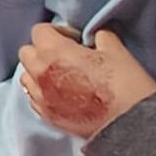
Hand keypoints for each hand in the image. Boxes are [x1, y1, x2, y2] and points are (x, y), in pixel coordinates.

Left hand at [19, 24, 155, 138]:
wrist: (128, 124)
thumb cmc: (123, 86)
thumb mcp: (115, 51)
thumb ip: (100, 38)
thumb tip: (96, 39)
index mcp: (52, 51)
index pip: (39, 31)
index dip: (57, 32)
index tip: (73, 40)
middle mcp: (39, 73)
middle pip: (27, 53)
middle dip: (43, 51)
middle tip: (66, 56)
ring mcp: (41, 96)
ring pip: (27, 77)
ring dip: (39, 73)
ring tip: (62, 77)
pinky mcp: (46, 116)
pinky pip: (34, 99)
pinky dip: (43, 94)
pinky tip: (62, 95)